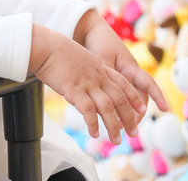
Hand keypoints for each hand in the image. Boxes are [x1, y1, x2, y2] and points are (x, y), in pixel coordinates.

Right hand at [29, 23, 145, 144]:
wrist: (46, 46)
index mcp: (101, 68)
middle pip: (120, 99)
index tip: (142, 109)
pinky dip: (93, 124)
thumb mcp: (82, 59)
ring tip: (117, 140)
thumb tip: (90, 83)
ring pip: (108, 107)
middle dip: (129, 118)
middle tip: (133, 133)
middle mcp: (98, 76)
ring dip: (114, 126)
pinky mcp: (74, 90)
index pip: (124, 83)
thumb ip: (89, 71)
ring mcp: (87, 83)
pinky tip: (94, 133)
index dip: (135, 97)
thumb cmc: (58, 52)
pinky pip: (88, 110)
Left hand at [74, 9, 167, 117]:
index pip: (148, 83)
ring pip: (129, 99)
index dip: (158, 96)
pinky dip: (115, 107)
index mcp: (131, 67)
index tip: (165, 109)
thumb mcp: (103, 59)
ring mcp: (122, 77)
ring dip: (125, 113)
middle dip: (137, 114)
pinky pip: (118, 97)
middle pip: (139, 97)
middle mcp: (130, 74)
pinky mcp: (112, 81)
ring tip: (117, 127)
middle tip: (129, 129)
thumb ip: (108, 77)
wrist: (90, 31)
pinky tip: (107, 116)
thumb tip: (110, 99)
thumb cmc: (99, 43)